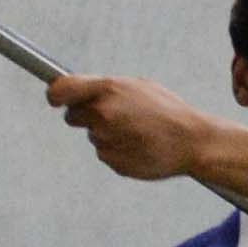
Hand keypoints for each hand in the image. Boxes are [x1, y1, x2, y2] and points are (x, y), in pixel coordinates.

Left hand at [46, 75, 247, 194]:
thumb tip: (78, 89)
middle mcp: (102, 114)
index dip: (55, 95)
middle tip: (113, 116)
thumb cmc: (167, 110)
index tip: (55, 99)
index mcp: (107, 90)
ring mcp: (105, 140)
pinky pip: (104, 153)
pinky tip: (138, 146)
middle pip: (72, 116)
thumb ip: (105, 87)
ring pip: (92, 136)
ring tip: (136, 131)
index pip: (60, 91)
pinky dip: (116, 150)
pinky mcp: (112, 161)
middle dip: (86, 116)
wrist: (192, 141)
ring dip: (106, 134)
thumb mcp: (137, 86)